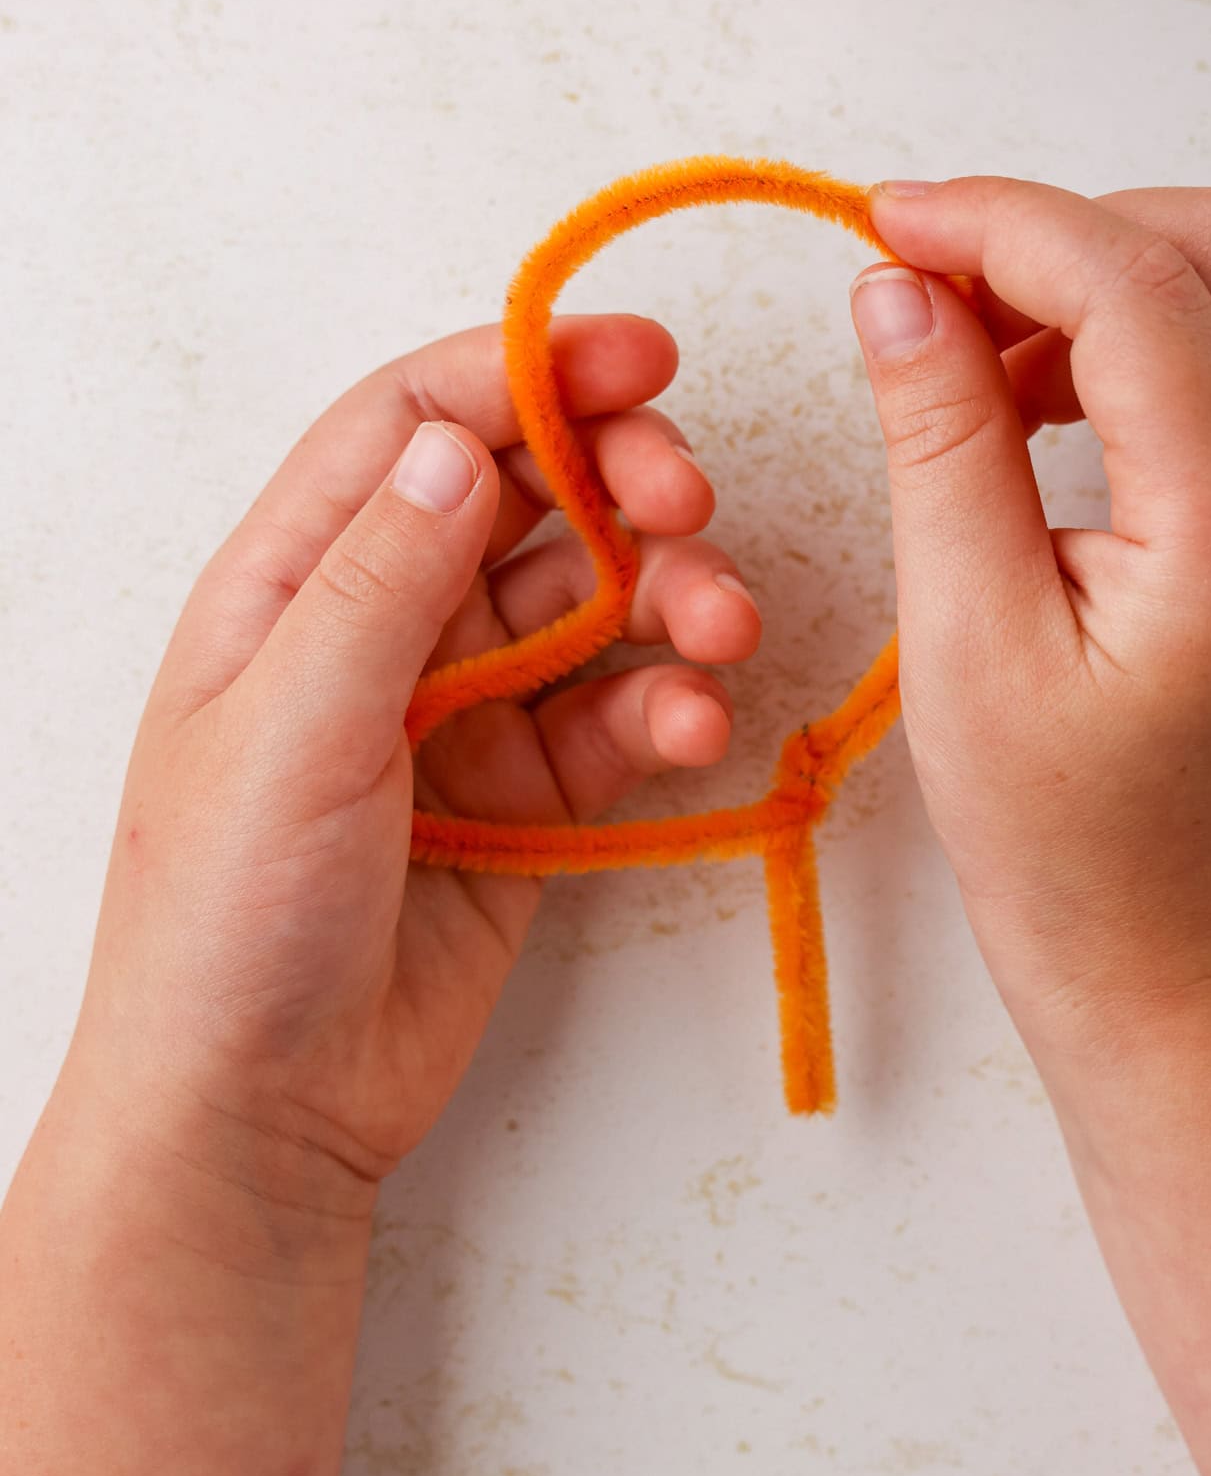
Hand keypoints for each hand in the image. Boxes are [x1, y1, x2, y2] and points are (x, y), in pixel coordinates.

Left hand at [70, 315, 760, 1205]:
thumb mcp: (287, 728)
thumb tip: (462, 445)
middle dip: (619, 479)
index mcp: (292, 583)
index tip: (636, 362)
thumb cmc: (222, 921)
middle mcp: (382, 627)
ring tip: (722, 628)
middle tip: (691, 498)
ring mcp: (459, 710)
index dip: (524, 374)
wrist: (257, 1112)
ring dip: (668, 597)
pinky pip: (615, 716)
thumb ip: (380, 580)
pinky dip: (667, 707)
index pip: (415, 429)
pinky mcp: (526, 794)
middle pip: (524, 498)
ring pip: (589, 605)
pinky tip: (695, 728)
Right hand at [850, 179, 1210, 1021]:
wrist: (1154, 922)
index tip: (883, 222)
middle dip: (1056, 231)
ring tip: (965, 353)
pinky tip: (1030, 393)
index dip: (999, 225)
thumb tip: (896, 280)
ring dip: (1091, 273)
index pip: (1136, 288)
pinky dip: (1126, 327)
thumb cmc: (1053, 819)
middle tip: (921, 280)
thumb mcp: (963, 630)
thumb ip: (939, 436)